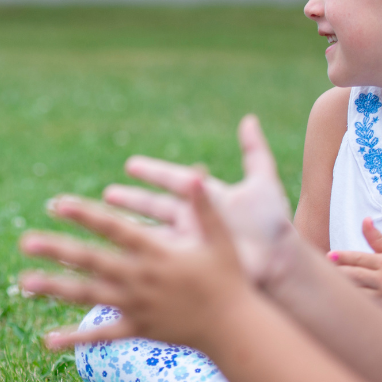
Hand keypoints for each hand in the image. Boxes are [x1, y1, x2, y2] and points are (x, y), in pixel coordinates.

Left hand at [20, 175, 252, 354]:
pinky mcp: (137, 330)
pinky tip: (46, 341)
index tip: (59, 203)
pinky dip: (74, 340)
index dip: (85, 215)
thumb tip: (195, 176)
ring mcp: (136, 306)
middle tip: (25, 240)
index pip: (114, 229)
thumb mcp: (220, 239)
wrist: (235, 329)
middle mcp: (140, 279)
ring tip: (23, 284)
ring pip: (88, 296)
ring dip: (54, 289)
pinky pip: (101, 337)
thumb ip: (204, 208)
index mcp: (156, 253)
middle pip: (91, 261)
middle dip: (57, 250)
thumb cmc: (229, 279)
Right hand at [104, 115, 294, 283]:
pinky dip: (137, 252)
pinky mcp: (186, 262)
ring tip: (102, 220)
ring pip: (150, 231)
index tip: (130, 165)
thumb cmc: (271, 224)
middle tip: (107, 193)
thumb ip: (254, 151)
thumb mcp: (263, 183)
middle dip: (131, 200)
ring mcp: (188, 241)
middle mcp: (193, 218)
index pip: (173, 180)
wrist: (279, 262)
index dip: (152, 172)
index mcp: (205, 196)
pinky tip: (116, 250)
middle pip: (154, 206)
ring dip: (127, 226)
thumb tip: (249, 119)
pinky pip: (158, 256)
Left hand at [330, 218, 381, 323]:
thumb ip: (376, 238)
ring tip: (324, 288)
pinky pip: (367, 309)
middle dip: (337, 274)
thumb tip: (365, 219)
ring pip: (359, 293)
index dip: (343, 257)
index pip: (359, 258)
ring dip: (342, 291)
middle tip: (319, 272)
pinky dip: (354, 307)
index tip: (328, 256)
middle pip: (355, 276)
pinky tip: (339, 306)